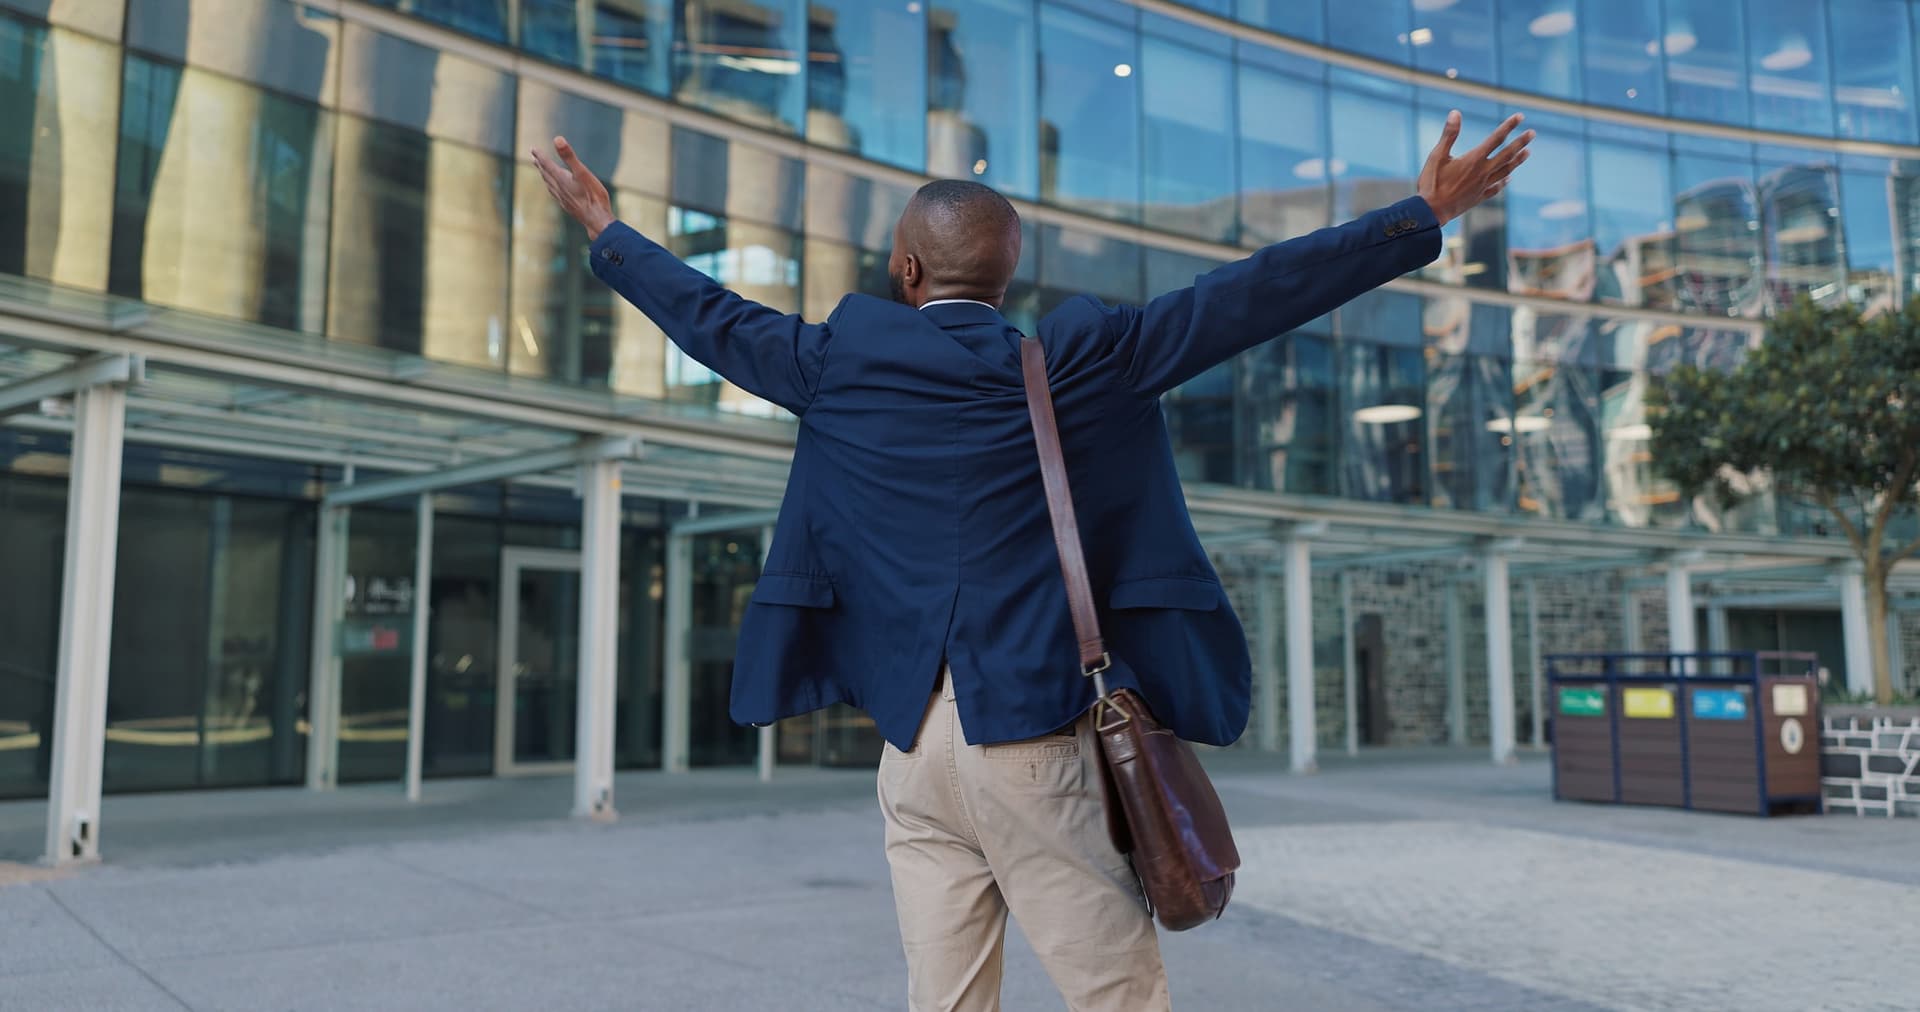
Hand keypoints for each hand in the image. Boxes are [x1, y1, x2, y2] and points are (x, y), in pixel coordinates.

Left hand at [531, 136, 614, 241]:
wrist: (597, 220)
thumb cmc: (593, 196)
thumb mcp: (582, 172)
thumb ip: (569, 156)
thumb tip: (557, 139)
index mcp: (561, 179)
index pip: (547, 164)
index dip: (540, 155)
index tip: (533, 149)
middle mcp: (559, 188)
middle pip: (546, 174)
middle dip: (540, 164)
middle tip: (534, 157)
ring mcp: (563, 198)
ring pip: (550, 185)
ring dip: (545, 176)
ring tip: (542, 171)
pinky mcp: (568, 206)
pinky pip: (555, 194)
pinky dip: (552, 188)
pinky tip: (555, 191)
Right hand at [1418, 112, 1532, 226]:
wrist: (1431, 212)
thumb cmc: (1431, 183)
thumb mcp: (1436, 156)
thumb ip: (1449, 134)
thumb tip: (1456, 113)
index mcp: (1473, 160)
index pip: (1496, 139)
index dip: (1509, 126)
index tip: (1520, 116)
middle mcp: (1482, 172)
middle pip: (1506, 155)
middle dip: (1520, 143)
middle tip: (1532, 133)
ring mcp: (1482, 186)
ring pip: (1505, 171)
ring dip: (1517, 161)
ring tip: (1527, 152)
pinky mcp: (1478, 198)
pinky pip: (1496, 188)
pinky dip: (1504, 182)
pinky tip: (1509, 178)